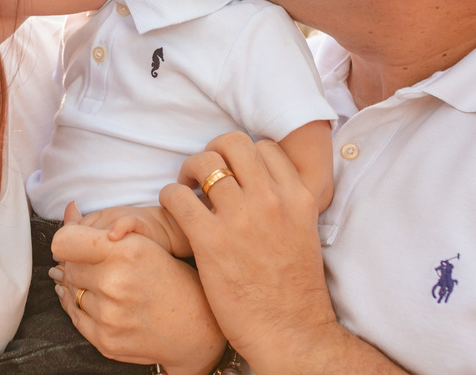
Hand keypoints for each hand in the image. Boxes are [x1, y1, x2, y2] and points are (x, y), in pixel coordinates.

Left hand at [51, 202, 224, 374]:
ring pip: (70, 293)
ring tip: (96, 283)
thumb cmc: (171, 277)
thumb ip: (101, 228)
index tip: (75, 243)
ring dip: (77, 286)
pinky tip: (92, 299)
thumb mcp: (144, 244)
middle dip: (75, 264)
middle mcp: (114, 284)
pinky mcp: (105, 341)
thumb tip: (68, 209)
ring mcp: (108, 317)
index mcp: (124, 253)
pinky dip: (78, 307)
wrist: (195, 325)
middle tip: (90, 264)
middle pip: (68, 267)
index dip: (68, 240)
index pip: (66, 241)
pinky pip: (75, 318)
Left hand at [160, 132, 343, 373]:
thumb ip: (286, 203)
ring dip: (188, 171)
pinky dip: (170, 197)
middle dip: (213, 152)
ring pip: (203, 162)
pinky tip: (175, 211)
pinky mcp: (211, 241)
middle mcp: (271, 200)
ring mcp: (240, 218)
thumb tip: (260, 184)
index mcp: (298, 196)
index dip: (244, 156)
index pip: (265, 147)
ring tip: (187, 190)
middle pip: (233, 143)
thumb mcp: (305, 232)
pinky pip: (177, 197)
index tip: (233, 173)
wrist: (290, 332)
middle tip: (204, 173)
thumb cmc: (295, 290)